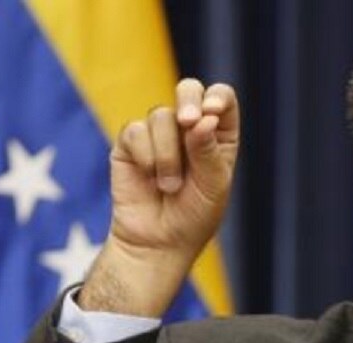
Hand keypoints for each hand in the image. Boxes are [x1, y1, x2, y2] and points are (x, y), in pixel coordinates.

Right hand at [79, 79, 239, 315]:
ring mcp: (158, 134)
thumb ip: (208, 151)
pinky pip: (135, 131)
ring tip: (169, 186)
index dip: (217, 98)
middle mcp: (189, 128)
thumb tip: (201, 119)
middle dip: (188, 101)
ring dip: (167, 154)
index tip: (210, 114)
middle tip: (187, 121)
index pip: (221, 99)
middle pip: (189, 90)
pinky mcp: (130, 144)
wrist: (157, 242)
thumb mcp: (212, 186)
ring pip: (161, 116)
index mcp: (217, 134)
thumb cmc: (194, 217)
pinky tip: (149, 178)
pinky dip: (145, 156)